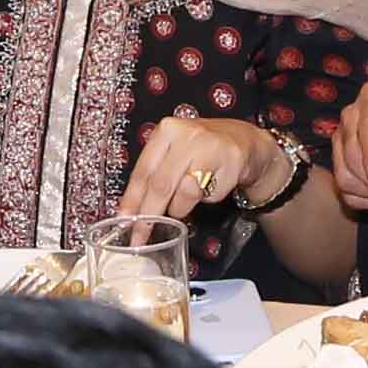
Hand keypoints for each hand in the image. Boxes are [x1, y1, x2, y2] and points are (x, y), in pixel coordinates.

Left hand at [116, 115, 288, 229]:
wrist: (243, 142)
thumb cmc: (202, 150)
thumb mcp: (174, 153)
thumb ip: (154, 175)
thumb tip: (130, 210)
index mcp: (166, 131)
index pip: (142, 171)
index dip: (132, 200)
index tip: (123, 221)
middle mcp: (186, 135)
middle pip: (159, 184)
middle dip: (148, 214)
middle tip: (140, 235)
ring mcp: (208, 147)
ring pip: (182, 192)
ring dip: (178, 208)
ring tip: (181, 205)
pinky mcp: (228, 162)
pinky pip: (207, 194)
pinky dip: (202, 200)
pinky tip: (207, 189)